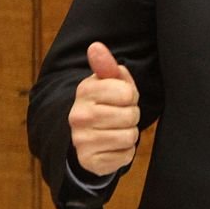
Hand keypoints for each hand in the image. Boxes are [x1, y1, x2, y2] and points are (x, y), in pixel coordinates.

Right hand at [68, 42, 139, 175]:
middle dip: (131, 115)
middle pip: (131, 115)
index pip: (127, 92)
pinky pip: (125, 156)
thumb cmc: (105, 104)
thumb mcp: (107, 82)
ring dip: (128, 134)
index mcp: (84, 91)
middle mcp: (78, 116)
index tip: (121, 98)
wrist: (87, 138)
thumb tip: (96, 47)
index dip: (130, 95)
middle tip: (119, 116)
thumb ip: (106, 65)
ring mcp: (81, 141)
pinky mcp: (90, 161)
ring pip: (129, 136)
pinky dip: (124, 152)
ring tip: (116, 130)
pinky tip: (112, 146)